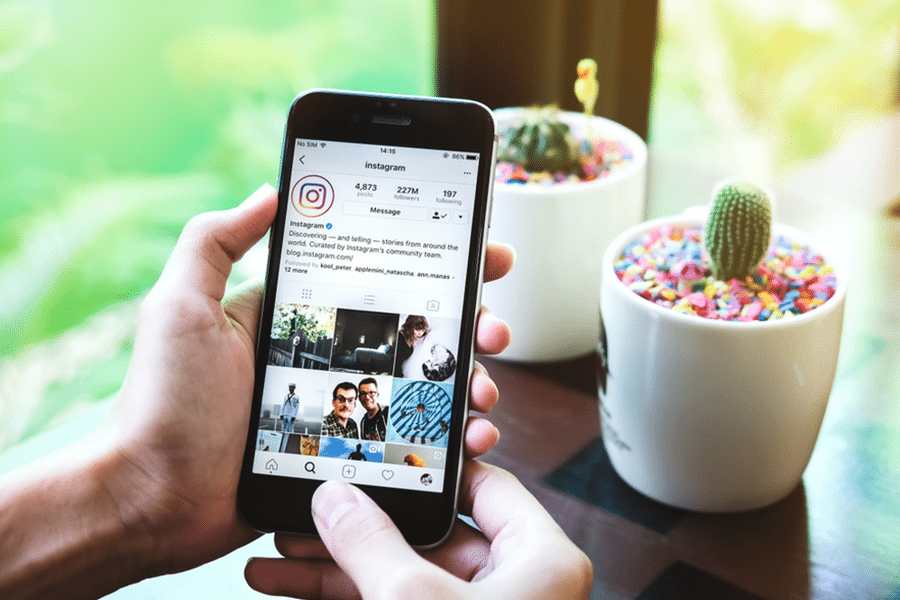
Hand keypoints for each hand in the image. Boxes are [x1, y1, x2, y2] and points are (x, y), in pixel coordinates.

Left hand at [108, 184, 514, 575]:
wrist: (157, 498)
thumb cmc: (165, 402)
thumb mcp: (181, 307)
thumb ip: (216, 242)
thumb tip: (270, 189)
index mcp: (302, 314)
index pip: (382, 277)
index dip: (437, 262)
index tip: (482, 252)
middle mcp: (332, 355)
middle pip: (419, 329)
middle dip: (469, 321)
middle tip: (491, 325)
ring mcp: (347, 405)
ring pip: (429, 384)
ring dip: (470, 378)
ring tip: (483, 385)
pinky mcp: (355, 452)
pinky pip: (416, 437)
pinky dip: (454, 434)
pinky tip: (473, 434)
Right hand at [244, 461, 592, 598]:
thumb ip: (371, 544)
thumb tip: (336, 498)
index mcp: (539, 561)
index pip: (485, 487)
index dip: (429, 468)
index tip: (380, 451)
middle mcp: (514, 588)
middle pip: (427, 534)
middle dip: (359, 524)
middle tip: (311, 505)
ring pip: (399, 574)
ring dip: (337, 566)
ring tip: (278, 553)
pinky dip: (343, 597)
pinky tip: (291, 586)